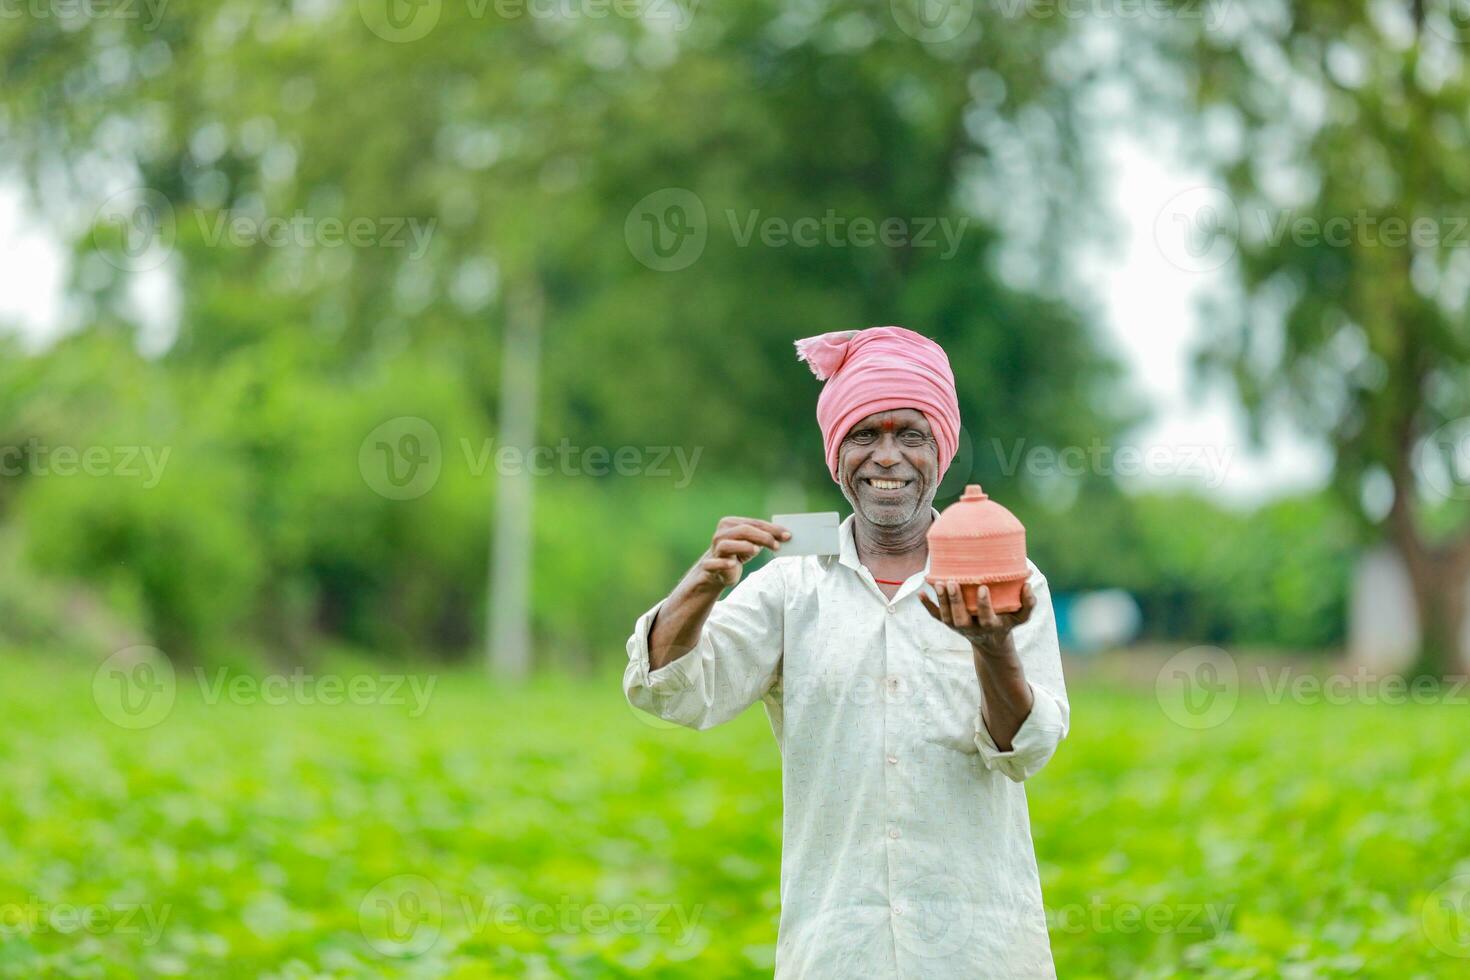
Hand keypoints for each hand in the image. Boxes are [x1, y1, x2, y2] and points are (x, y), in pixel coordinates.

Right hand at [696, 517, 789, 588]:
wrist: (718, 571)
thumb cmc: (738, 553)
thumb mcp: (752, 543)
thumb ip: (765, 537)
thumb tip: (786, 536)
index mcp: (730, 523)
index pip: (753, 523)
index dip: (771, 529)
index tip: (787, 535)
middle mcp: (721, 534)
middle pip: (743, 531)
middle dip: (763, 537)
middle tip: (778, 546)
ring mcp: (714, 549)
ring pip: (727, 544)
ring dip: (744, 546)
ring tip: (757, 550)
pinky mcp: (709, 565)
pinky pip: (714, 563)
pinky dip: (723, 563)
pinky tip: (733, 564)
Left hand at [920, 580, 1034, 658]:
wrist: (990, 641)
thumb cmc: (1006, 622)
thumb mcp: (1020, 617)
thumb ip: (1028, 604)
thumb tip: (1028, 586)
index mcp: (990, 626)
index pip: (986, 618)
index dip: (983, 604)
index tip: (982, 588)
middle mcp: (972, 628)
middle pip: (960, 619)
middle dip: (956, 602)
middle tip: (953, 582)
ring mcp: (957, 627)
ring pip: (946, 617)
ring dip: (941, 601)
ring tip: (939, 583)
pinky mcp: (948, 623)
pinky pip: (935, 616)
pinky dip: (928, 605)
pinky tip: (921, 593)